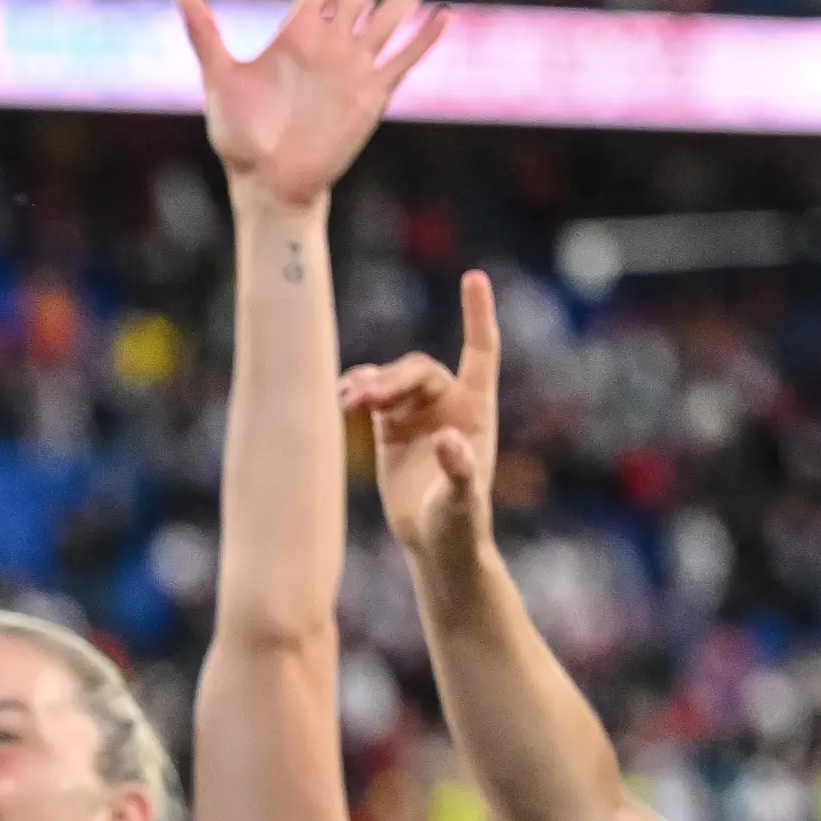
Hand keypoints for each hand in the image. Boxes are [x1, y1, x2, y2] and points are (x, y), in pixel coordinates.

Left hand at [177, 0, 447, 211]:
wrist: (268, 183)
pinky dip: (422, 40)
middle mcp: (328, 46)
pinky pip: (402, 61)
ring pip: (387, 18)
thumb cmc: (240, 137)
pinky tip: (443, 15)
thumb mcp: (220, 80)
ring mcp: (352, 69)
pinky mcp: (370, 96)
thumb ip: (206, 36)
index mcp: (295, 35)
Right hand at [339, 268, 502, 566]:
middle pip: (417, 369)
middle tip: (360, 400)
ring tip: (346, 401)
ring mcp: (417, 415)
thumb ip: (459, 469)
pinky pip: (371, 398)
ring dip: (369, 386)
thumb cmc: (459, 524)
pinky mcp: (389, 430)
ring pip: (390, 381)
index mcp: (476, 410)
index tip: (473, 277)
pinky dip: (356, 393)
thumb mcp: (462, 501)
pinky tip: (341, 397)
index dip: (477, 314)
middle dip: (390, 380)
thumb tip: (446, 438)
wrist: (435, 544)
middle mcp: (448, 404)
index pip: (479, 351)